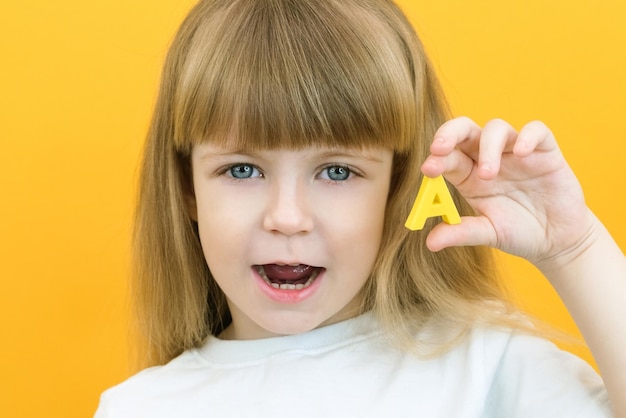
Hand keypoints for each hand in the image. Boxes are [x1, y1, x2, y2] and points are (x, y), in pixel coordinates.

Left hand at [421, 117, 594, 266]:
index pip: (447, 157)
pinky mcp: (545, 152)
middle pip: (465, 130)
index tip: (428, 168)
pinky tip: (522, 153)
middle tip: (440, 148)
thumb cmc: (518, 233)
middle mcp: (488, 158)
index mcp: (468, 176)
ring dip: (487, 146)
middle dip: (449, 133)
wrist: (557, 241)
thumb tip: (430, 243)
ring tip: (488, 175)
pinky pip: (537, 130)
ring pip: (496, 128)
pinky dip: (528, 136)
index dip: (436, 158)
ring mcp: (516, 152)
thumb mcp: (488, 233)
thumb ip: (461, 233)